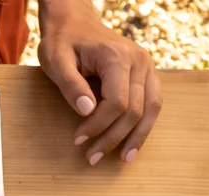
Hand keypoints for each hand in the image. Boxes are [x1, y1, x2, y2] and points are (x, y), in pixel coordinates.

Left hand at [39, 0, 163, 164]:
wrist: (76, 23)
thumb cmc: (63, 42)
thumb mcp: (56, 61)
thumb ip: (71, 85)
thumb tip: (87, 111)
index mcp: (117, 57)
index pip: (117, 102)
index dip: (98, 125)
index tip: (77, 139)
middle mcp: (139, 61)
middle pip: (135, 109)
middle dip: (113, 137)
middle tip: (91, 157)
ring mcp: (147, 67)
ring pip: (152, 108)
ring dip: (137, 137)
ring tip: (123, 159)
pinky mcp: (146, 74)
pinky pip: (152, 103)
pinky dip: (144, 125)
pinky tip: (132, 143)